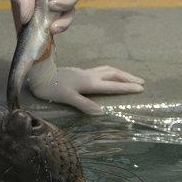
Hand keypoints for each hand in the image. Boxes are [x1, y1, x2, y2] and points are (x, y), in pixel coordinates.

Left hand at [26, 52, 144, 114]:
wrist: (39, 76)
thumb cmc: (52, 89)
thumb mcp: (68, 98)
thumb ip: (84, 104)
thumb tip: (102, 112)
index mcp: (89, 83)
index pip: (113, 85)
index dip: (127, 87)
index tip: (141, 89)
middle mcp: (90, 75)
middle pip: (114, 74)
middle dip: (128, 78)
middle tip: (142, 82)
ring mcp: (85, 72)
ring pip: (108, 70)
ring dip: (121, 73)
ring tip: (130, 78)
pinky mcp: (80, 72)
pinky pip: (101, 70)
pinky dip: (111, 72)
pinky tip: (109, 75)